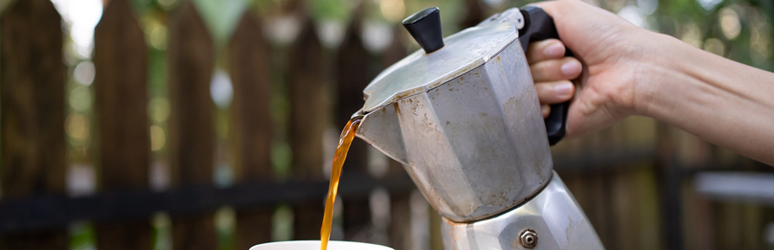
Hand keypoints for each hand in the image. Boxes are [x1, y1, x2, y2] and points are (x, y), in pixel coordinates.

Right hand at [528, 0, 658, 137]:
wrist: (632, 70)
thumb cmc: (607, 38)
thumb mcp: (566, 10)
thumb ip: (533, 16)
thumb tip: (512, 27)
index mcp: (551, 48)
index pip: (518, 50)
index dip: (536, 49)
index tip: (558, 46)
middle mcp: (549, 71)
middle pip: (517, 70)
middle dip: (545, 65)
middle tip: (575, 64)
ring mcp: (551, 96)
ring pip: (522, 91)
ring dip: (550, 82)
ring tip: (576, 81)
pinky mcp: (554, 121)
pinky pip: (528, 115)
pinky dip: (543, 104)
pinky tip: (566, 98)